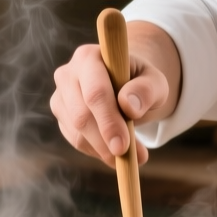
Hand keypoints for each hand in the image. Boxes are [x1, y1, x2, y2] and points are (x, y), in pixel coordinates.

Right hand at [49, 22, 179, 165]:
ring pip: (77, 132)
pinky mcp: (61, 115)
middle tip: (131, 158)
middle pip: (81, 115)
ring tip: (133, 156)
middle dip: (106, 141)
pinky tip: (116, 151)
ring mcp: (60, 96)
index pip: (95, 93)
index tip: (123, 145)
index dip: (108, 121)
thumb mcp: (155, 82)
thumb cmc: (141, 81)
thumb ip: (147, 90)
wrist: (127, 85)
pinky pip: (76, 140)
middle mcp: (67, 74)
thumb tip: (129, 107)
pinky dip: (98, 151)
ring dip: (104, 150)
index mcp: (89, 57)